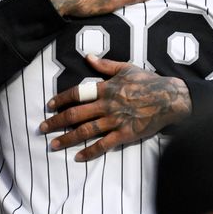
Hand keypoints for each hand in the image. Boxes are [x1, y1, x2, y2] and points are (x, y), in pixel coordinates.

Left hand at [39, 54, 190, 161]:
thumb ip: (105, 65)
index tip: (49, 105)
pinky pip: (104, 145)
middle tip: (42, 127)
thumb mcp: (126, 68)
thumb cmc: (149, 82)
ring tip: (53, 145)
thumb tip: (87, 57)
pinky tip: (78, 157)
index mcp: (106, 88)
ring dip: (67, 138)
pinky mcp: (125, 134)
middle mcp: (107, 105)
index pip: (77, 94)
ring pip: (86, 131)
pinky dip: (90, 152)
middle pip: (76, 114)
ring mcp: (115, 121)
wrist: (170, 98)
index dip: (61, 99)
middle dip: (57, 121)